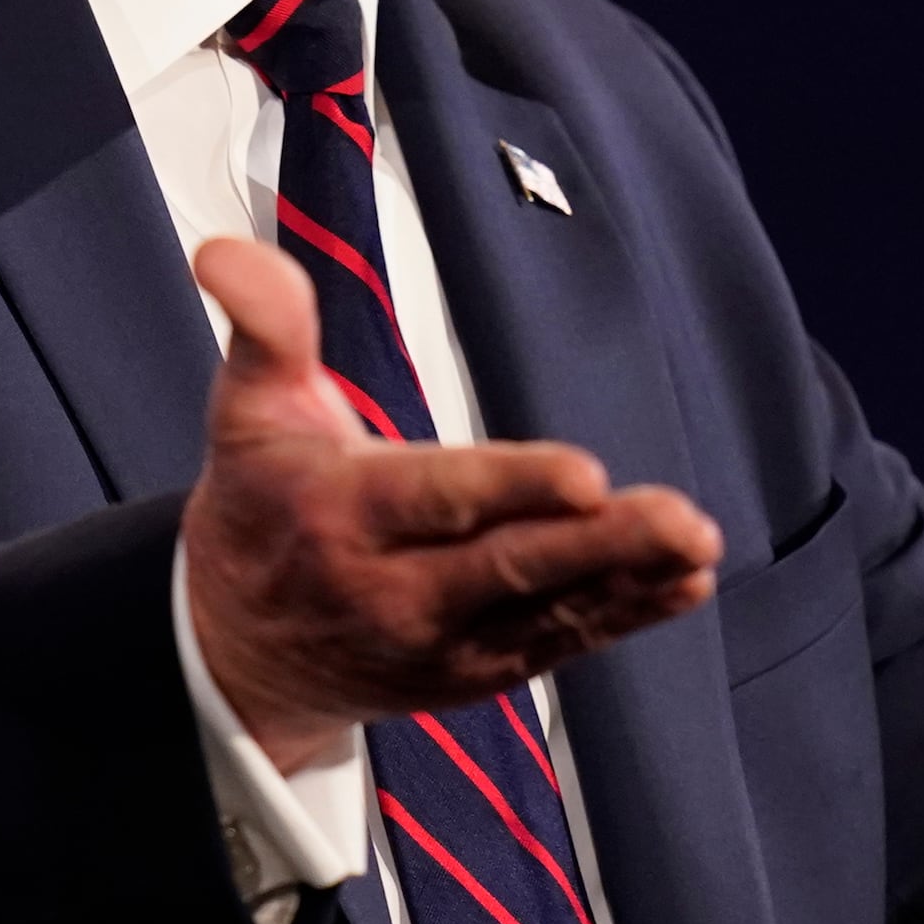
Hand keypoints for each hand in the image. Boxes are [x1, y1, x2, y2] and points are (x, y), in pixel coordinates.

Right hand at [179, 236, 723, 770]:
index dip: (513, 488)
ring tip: (697, 549)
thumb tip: (226, 252)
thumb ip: (265, 324)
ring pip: (546, 611)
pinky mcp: (474, 672)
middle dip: (601, 545)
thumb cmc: (261, 508)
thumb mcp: (247, 409)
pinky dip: (623, 617)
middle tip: (682, 521)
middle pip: (509, 565)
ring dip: (630, 582)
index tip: (585, 475)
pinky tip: (682, 585)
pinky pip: (557, 644)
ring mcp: (439, 643)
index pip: (438, 498)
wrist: (233, 654)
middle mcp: (393, 590)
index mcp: (342, 514)